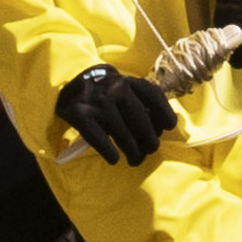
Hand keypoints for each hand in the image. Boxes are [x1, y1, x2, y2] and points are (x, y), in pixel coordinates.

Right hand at [57, 64, 177, 164]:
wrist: (73, 81)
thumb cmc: (108, 92)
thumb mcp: (127, 89)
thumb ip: (143, 103)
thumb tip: (163, 128)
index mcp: (130, 82)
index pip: (154, 96)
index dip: (165, 113)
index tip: (168, 128)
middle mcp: (116, 90)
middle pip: (140, 120)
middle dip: (149, 140)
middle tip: (150, 149)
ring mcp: (98, 102)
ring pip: (122, 132)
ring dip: (132, 151)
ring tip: (135, 160)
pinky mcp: (80, 114)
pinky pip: (98, 138)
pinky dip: (109, 152)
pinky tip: (114, 159)